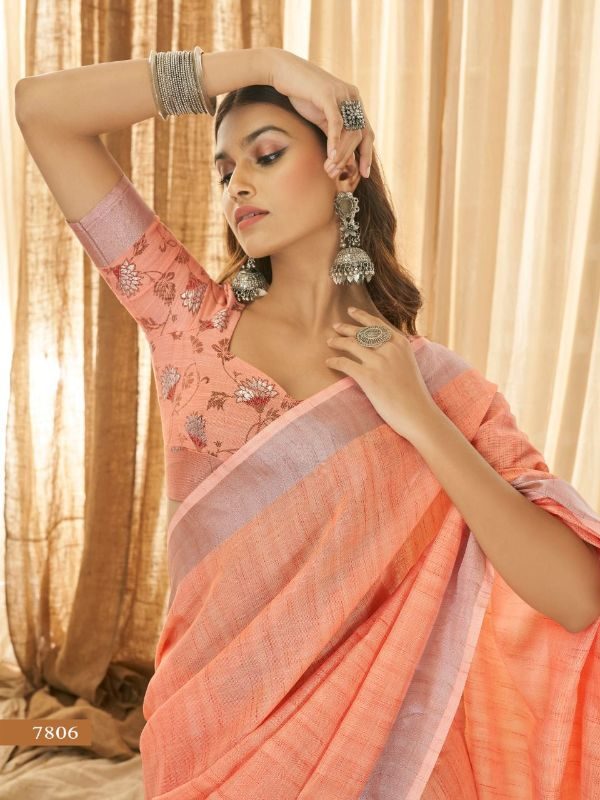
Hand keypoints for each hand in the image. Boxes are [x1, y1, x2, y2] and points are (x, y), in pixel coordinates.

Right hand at [266, 47, 374, 178]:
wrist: (283, 71)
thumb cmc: (302, 94)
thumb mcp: (322, 117)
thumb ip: (335, 134)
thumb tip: (344, 157)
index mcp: (354, 102)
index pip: (367, 132)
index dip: (367, 154)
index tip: (363, 174)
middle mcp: (352, 97)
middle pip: (361, 134)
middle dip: (353, 158)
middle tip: (341, 175)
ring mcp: (342, 94)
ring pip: (350, 132)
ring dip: (341, 154)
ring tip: (330, 169)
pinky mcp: (328, 94)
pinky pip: (336, 123)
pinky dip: (335, 141)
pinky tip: (331, 156)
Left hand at [324, 307, 438, 441]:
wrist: (417, 413)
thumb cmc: (413, 394)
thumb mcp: (409, 364)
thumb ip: (396, 353)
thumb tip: (381, 347)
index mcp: (401, 343)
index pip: (378, 324)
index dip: (362, 316)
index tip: (351, 311)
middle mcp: (390, 348)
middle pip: (362, 332)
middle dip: (347, 328)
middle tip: (336, 326)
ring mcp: (378, 362)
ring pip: (351, 344)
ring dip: (338, 342)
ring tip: (330, 341)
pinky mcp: (368, 377)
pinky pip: (345, 363)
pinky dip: (334, 361)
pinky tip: (328, 362)